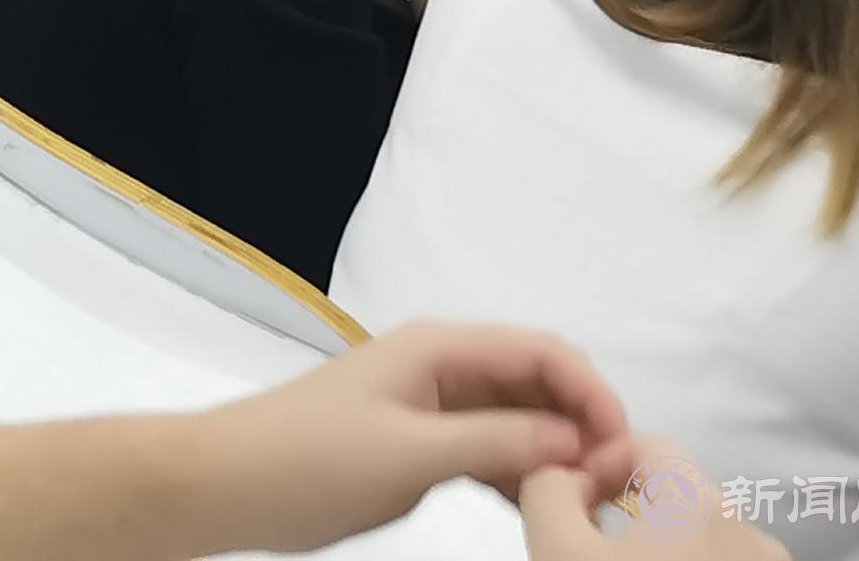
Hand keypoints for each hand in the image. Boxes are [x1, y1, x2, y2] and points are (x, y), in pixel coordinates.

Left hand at [194, 323, 632, 553]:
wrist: (235, 483)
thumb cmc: (311, 459)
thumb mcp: (412, 452)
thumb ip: (496, 441)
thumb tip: (576, 439)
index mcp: (437, 349)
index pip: (542, 350)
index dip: (592, 392)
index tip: (623, 450)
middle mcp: (441, 367)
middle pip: (538, 381)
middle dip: (582, 423)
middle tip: (613, 486)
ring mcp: (433, 405)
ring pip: (520, 419)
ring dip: (556, 452)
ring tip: (588, 504)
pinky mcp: (423, 442)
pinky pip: (493, 448)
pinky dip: (523, 471)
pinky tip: (543, 508)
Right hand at [522, 448, 780, 559]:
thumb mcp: (559, 552)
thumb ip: (546, 489)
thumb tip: (560, 474)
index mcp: (699, 502)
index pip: (643, 444)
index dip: (595, 464)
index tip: (568, 503)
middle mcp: (749, 532)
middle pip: (675, 494)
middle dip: (626, 511)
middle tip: (587, 549)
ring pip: (701, 539)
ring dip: (658, 549)